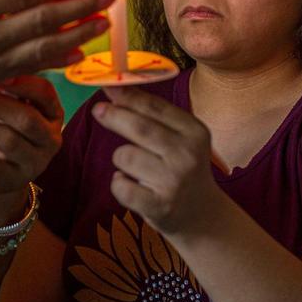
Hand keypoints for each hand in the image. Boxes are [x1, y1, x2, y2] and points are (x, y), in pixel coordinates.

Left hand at [0, 75, 63, 195]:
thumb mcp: (14, 107)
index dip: (23, 83)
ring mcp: (34, 163)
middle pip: (28, 120)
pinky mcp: (12, 180)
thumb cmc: (8, 128)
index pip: (45, 93)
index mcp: (53, 114)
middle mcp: (50, 139)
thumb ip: (7, 89)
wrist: (4, 172)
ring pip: (10, 143)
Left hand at [92, 86, 222, 234]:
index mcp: (195, 132)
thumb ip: (154, 116)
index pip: (156, 108)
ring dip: (121, 159)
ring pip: (125, 156)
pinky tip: (131, 185)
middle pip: (140, 128)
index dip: (128, 95)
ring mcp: (174, 182)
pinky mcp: (160, 206)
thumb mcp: (181, 139)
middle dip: (114, 116)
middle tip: (98, 111)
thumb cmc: (182, 169)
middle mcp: (188, 155)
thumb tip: (115, 89)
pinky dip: (119, 184)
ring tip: (134, 167)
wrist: (203, 216)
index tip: (107, 85)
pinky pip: (121, 186)